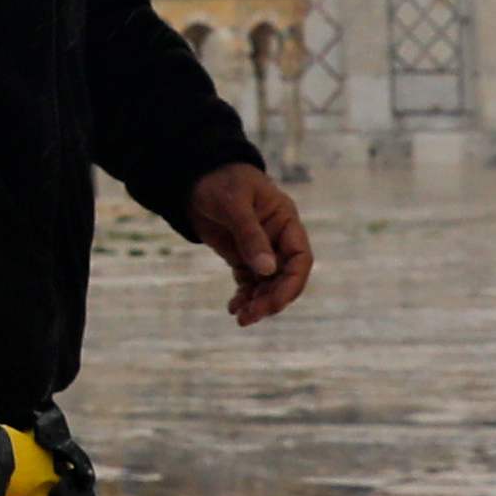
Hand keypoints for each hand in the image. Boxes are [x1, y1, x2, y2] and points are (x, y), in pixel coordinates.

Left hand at [182, 163, 311, 325]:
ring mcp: (261, 249)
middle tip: (250, 316)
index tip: (274, 302)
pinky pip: (250, 282)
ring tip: (241, 318)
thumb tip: (267, 270)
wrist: (195, 177)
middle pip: (285, 277)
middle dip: (271, 299)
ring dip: (258, 302)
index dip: (292, 283)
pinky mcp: (242, 256)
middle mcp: (278, 238)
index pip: (300, 258)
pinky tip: (233, 308)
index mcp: (286, 221)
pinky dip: (244, 296)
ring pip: (268, 284)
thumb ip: (250, 236)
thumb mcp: (234, 205)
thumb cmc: (220, 181)